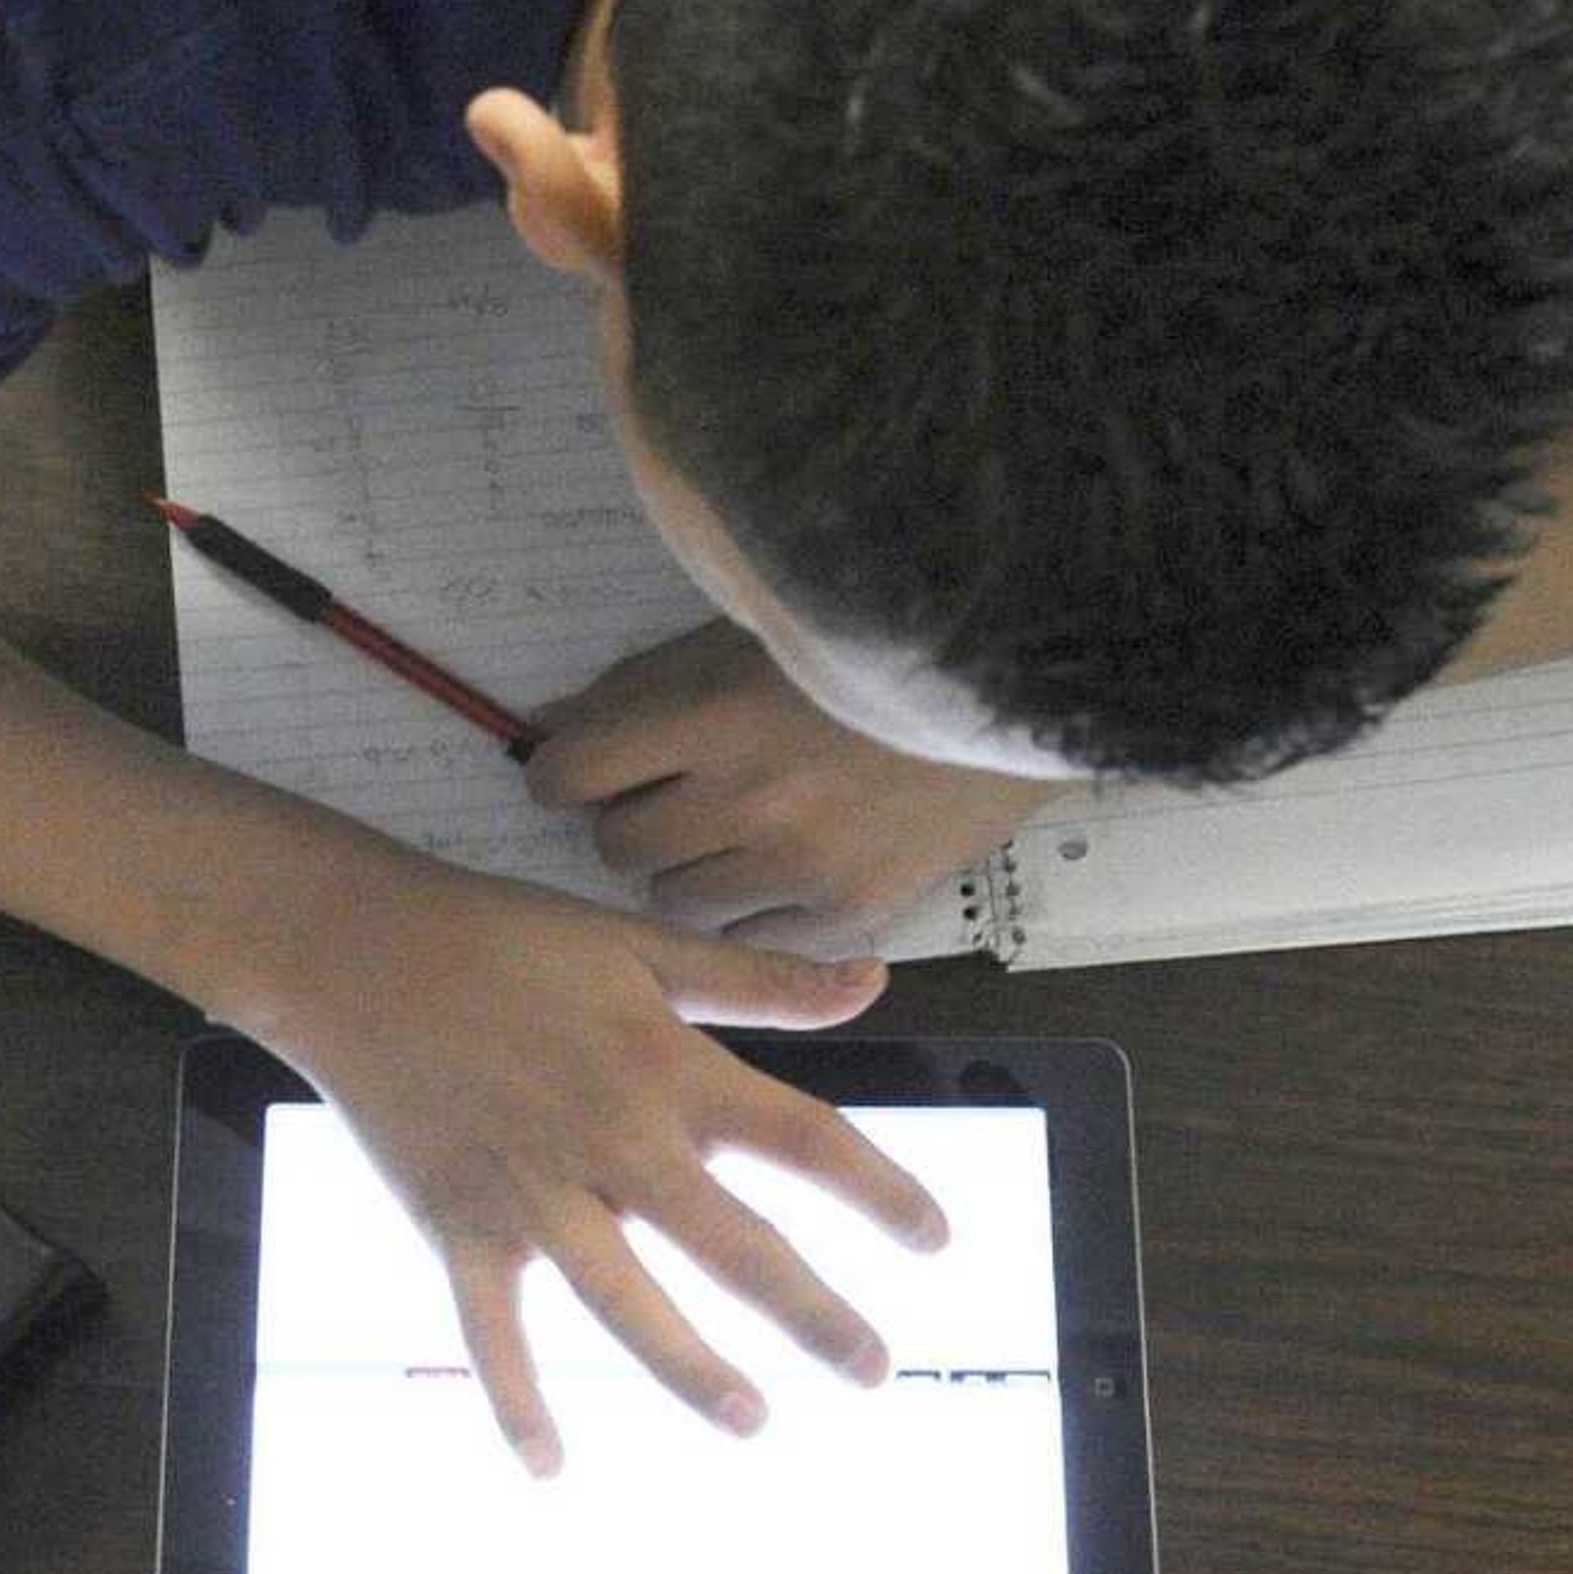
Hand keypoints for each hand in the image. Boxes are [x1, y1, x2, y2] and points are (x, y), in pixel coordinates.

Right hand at [237, 859, 947, 1475]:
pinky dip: (517, 1401)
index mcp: (668, 1071)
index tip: (938, 1240)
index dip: (879, 1191)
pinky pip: (494, 1331)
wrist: (357, 952)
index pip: (802, 1141)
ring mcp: (535, 1195)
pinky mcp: (460, 1226)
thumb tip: (873, 984)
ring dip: (692, 1371)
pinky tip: (549, 1466)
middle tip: (874, 1372)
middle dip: (812, 1315)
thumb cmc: (501, 938)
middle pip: (735, 1247)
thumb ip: (758, 982)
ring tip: (752, 1422)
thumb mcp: (639, 946)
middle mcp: (614, 1144)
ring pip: (628, 1303)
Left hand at [525, 623, 1065, 945]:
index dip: (564, 772)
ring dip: (686, 867)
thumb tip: (553, 724)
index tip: (583, 768)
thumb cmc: (870, 638)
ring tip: (732, 825)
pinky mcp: (853, 912)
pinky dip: (751, 909)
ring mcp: (802, 866)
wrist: (1019, 674)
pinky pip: (752, 939)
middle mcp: (749, 801)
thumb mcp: (746, 634)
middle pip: (619, 845)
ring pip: (677, 902)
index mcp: (714, 716)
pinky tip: (780, 863)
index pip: (573, 774)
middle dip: (629, 818)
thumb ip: (646, 685)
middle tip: (668, 792)